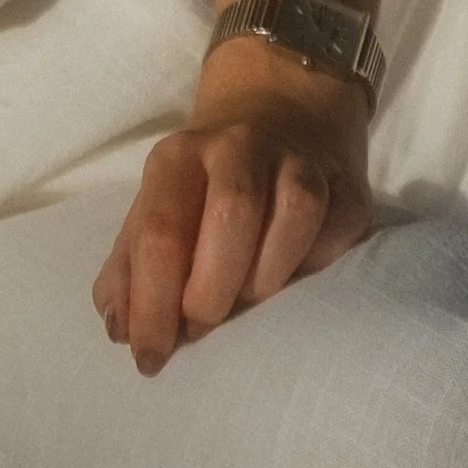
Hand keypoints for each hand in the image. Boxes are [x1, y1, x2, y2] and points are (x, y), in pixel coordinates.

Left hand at [91, 38, 373, 373]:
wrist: (280, 109)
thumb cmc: (207, 181)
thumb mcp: (159, 206)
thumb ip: (132, 265)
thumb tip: (117, 328)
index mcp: (178, 158)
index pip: (159, 231)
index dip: (152, 303)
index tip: (150, 358)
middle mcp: (238, 147)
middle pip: (231, 215)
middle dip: (211, 291)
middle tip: (201, 328)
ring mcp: (300, 161)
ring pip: (295, 212)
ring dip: (266, 276)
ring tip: (246, 302)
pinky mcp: (350, 185)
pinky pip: (339, 229)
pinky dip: (314, 264)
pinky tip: (294, 278)